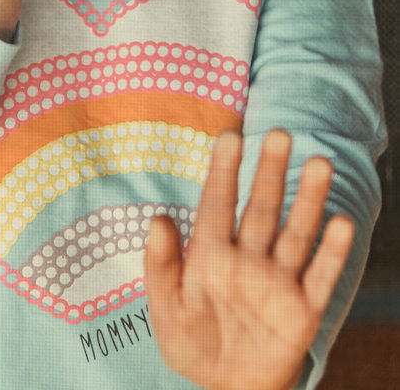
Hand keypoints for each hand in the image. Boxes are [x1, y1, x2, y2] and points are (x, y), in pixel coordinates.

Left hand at [143, 129, 354, 389]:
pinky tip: (341, 223)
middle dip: (270, 172)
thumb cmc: (191, 341)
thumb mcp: (166, 307)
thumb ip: (161, 265)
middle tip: (279, 133)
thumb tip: (157, 219)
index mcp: (211, 254)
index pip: (218, 204)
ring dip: (309, 200)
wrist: (224, 387)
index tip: (230, 135)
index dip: (224, 170)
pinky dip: (332, 253)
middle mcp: (248, 260)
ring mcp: (277, 283)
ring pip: (295, 234)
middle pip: (262, 209)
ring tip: (319, 163)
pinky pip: (320, 278)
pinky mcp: (302, 311)